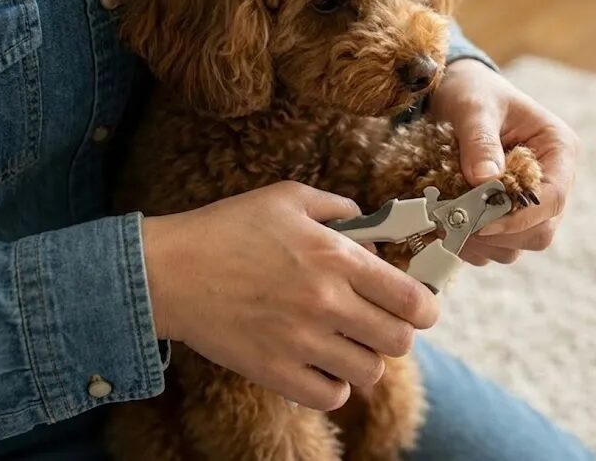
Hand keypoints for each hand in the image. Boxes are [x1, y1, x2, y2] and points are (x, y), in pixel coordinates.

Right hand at [141, 181, 438, 410]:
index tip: (419, 307)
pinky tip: (323, 365)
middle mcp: (328, 303)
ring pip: (370, 373)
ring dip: (365, 359)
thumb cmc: (228, 228)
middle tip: (379, 323)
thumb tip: (372, 225)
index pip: (413, 300)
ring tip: (347, 343)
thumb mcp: (288, 198)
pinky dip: (334, 386)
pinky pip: (331, 397)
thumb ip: (340, 207)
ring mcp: (302, 342)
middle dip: (398, 333)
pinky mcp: (275, 371)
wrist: (168, 271)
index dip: (426, 308)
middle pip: (400, 341)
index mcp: (338, 258)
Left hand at [431, 59, 579, 264]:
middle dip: (498, 233)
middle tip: (455, 223)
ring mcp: (531, 201)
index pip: (552, 199)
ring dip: (482, 243)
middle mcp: (553, 180)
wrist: (457, 93)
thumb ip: (480, 140)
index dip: (520, 217)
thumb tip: (485, 181)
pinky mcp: (509, 214)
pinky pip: (498, 247)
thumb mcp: (474, 107)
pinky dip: (473, 245)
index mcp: (559, 149)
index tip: (481, 223)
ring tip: (447, 223)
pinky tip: (449, 225)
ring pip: (519, 245)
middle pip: (541, 231)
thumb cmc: (473, 92)